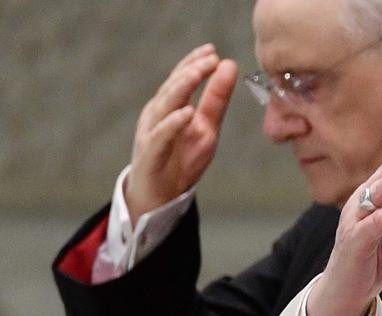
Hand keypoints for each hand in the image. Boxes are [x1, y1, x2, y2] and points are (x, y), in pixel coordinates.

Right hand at [125, 44, 236, 218]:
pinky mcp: (151, 155)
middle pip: (172, 88)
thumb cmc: (181, 160)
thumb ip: (216, 99)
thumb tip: (228, 65)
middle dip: (190, 70)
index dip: (193, 63)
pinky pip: (160, 136)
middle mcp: (157, 116)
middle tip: (210, 57)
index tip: (212, 50)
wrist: (159, 197)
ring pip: (164, 106)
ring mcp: (151, 134)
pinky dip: (173, 124)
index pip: (180, 79)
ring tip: (199, 73)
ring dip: (181, 88)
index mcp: (169, 107)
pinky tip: (187, 113)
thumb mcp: (207, 127)